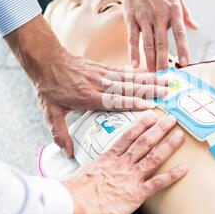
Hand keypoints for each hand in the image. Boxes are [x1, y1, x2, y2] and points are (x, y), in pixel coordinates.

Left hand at [36, 51, 168, 157]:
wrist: (46, 60)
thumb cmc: (49, 87)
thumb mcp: (51, 112)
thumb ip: (60, 133)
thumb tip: (68, 154)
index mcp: (87, 97)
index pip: (114, 101)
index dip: (132, 104)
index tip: (149, 106)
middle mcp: (99, 84)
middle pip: (128, 87)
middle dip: (149, 90)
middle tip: (167, 93)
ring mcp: (102, 74)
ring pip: (130, 78)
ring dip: (150, 79)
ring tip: (167, 81)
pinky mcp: (104, 68)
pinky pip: (125, 71)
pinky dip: (140, 73)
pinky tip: (152, 73)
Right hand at [63, 112, 186, 213]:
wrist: (75, 203)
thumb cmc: (76, 192)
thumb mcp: (85, 173)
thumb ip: (96, 170)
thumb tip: (96, 172)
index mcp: (109, 159)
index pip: (128, 137)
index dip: (141, 126)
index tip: (150, 116)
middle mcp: (123, 165)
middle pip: (144, 142)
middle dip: (159, 130)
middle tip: (170, 120)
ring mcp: (131, 177)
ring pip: (153, 157)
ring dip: (168, 145)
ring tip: (179, 136)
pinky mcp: (136, 193)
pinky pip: (157, 183)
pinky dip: (171, 176)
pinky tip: (183, 169)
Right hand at [119, 0, 198, 70]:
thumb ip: (186, 14)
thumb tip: (195, 27)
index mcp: (173, 10)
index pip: (180, 34)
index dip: (183, 49)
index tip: (185, 63)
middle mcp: (159, 15)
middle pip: (162, 43)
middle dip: (163, 61)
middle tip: (165, 76)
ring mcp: (144, 17)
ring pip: (148, 44)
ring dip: (150, 61)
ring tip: (152, 74)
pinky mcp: (131, 19)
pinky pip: (133, 39)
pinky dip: (134, 52)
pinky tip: (135, 64)